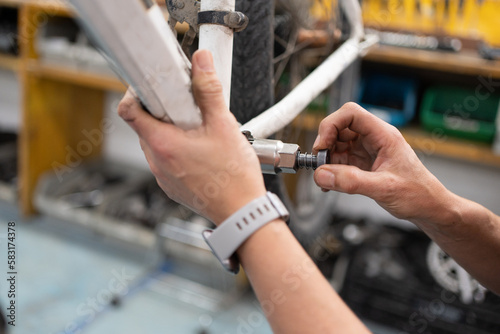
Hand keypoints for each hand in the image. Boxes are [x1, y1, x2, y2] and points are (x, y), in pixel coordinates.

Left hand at [117, 50, 265, 224]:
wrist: (242, 213)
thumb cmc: (234, 178)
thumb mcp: (224, 127)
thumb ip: (209, 91)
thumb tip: (201, 62)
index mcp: (163, 145)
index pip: (129, 110)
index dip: (137, 92)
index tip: (154, 86)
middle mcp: (157, 162)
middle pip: (145, 125)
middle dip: (164, 111)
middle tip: (188, 108)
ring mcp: (163, 176)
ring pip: (157, 143)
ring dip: (172, 131)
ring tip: (200, 132)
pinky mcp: (172, 185)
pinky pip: (166, 160)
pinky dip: (178, 150)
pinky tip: (203, 151)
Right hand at [313, 102, 452, 222]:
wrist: (428, 208)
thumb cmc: (418, 194)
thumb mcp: (383, 188)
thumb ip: (350, 181)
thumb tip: (322, 175)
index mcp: (383, 135)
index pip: (351, 114)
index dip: (331, 125)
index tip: (322, 145)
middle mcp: (374, 139)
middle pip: (340, 127)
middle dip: (326, 143)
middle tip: (320, 163)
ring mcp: (367, 151)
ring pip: (338, 144)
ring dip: (327, 158)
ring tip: (325, 177)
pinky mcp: (362, 164)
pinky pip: (340, 160)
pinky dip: (331, 170)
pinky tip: (330, 184)